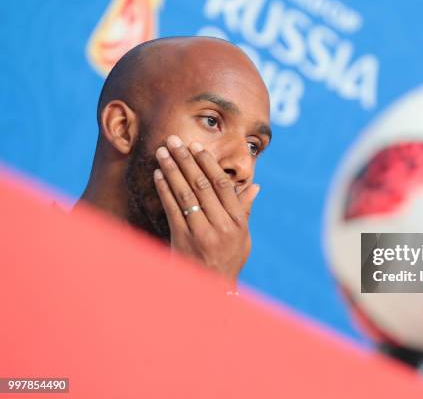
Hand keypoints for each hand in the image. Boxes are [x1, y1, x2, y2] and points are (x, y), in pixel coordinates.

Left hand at [152, 135, 259, 284]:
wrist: (211, 288)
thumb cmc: (229, 259)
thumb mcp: (243, 237)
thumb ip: (245, 210)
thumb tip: (256, 187)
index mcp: (238, 222)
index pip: (222, 185)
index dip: (208, 163)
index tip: (196, 146)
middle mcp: (221, 226)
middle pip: (202, 185)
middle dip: (186, 160)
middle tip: (174, 141)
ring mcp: (201, 233)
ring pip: (185, 193)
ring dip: (172, 169)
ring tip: (162, 152)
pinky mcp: (183, 239)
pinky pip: (172, 209)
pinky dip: (164, 189)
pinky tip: (158, 174)